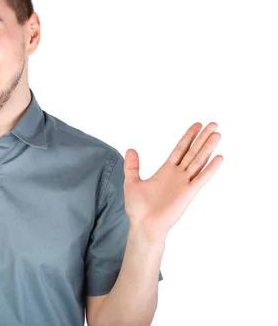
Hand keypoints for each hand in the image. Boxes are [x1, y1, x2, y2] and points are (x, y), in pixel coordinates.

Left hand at [123, 122, 222, 242]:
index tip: (197, 125)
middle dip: (202, 138)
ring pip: (198, 161)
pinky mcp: (188, 193)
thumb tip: (130, 149)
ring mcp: (184, 184)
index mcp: (166, 171)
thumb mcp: (132, 182)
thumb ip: (132, 166)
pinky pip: (201, 178)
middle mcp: (177, 175)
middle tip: (213, 124)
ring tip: (217, 133)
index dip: (188, 137)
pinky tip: (218, 157)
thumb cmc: (138, 208)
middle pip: (193, 152)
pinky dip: (210, 168)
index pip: (180, 149)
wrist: (143, 225)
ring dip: (208, 148)